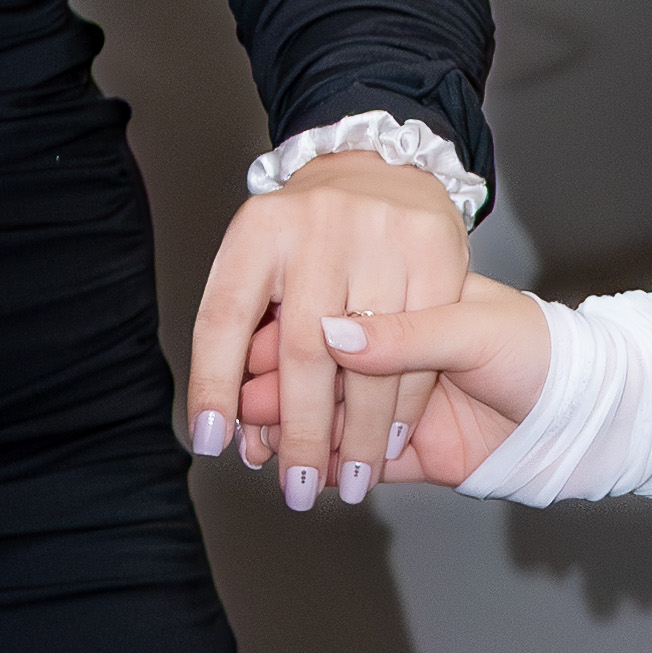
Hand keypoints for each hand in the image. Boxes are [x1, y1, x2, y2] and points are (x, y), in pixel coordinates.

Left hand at [191, 154, 469, 506]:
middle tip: (297, 486)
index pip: (222, 316)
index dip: (214, 383)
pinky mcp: (436, 246)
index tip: (215, 442)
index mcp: (259, 229)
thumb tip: (228, 429)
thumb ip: (246, 338)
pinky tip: (393, 438)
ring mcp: (380, 231)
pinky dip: (407, 401)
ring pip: (366, 356)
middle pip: (301, 348)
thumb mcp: (267, 265)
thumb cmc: (313, 238)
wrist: (386, 166)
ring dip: (360, 432)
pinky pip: (422, 344)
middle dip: (302, 431)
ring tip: (353, 480)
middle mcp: (316, 223)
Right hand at [238, 273, 553, 486]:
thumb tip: (334, 335)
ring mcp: (395, 407)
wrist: (586, 415)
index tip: (249, 358)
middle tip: (245, 411)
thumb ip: (406, 334)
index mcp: (400, 309)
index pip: (326, 323)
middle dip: (278, 396)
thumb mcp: (475, 329)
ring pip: (328, 423)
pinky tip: (303, 474)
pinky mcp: (407, 455)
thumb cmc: (542, 351)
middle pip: (317, 377)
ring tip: (262, 449)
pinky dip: (327, 471)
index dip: (284, 342)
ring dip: (293, 436)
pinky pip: (355, 464)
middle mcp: (392, 357)